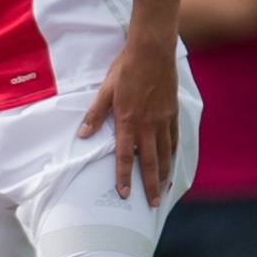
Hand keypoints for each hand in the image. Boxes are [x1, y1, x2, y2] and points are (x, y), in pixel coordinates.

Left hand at [78, 31, 178, 203]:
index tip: (124, 194)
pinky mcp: (173, 113)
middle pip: (150, 162)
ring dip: (165, 174)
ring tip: (164, 191)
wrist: (152, 52)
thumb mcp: (105, 90)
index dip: (124, 177)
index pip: (125, 156)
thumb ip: (95, 115)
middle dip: (151, 185)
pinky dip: (174, 154)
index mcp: (128, 121)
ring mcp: (163, 120)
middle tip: (152, 204)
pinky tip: (173, 162)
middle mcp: (148, 125)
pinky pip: (174, 139)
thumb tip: (82, 135)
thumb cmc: (125, 69)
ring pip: (165, 153)